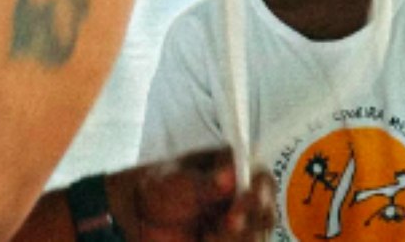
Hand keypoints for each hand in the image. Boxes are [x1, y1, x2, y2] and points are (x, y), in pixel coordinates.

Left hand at [107, 148, 274, 240]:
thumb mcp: (173, 181)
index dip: (258, 194)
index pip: (262, 179)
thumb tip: (227, 180)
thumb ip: (201, 183)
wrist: (137, 217)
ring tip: (205, 238)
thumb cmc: (158, 188)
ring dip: (233, 240)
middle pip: (266, 214)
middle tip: (224, 226)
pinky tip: (203, 241)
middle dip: (247, 224)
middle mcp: (244, 198)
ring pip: (256, 238)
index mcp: (236, 171)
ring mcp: (240, 225)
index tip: (236, 209)